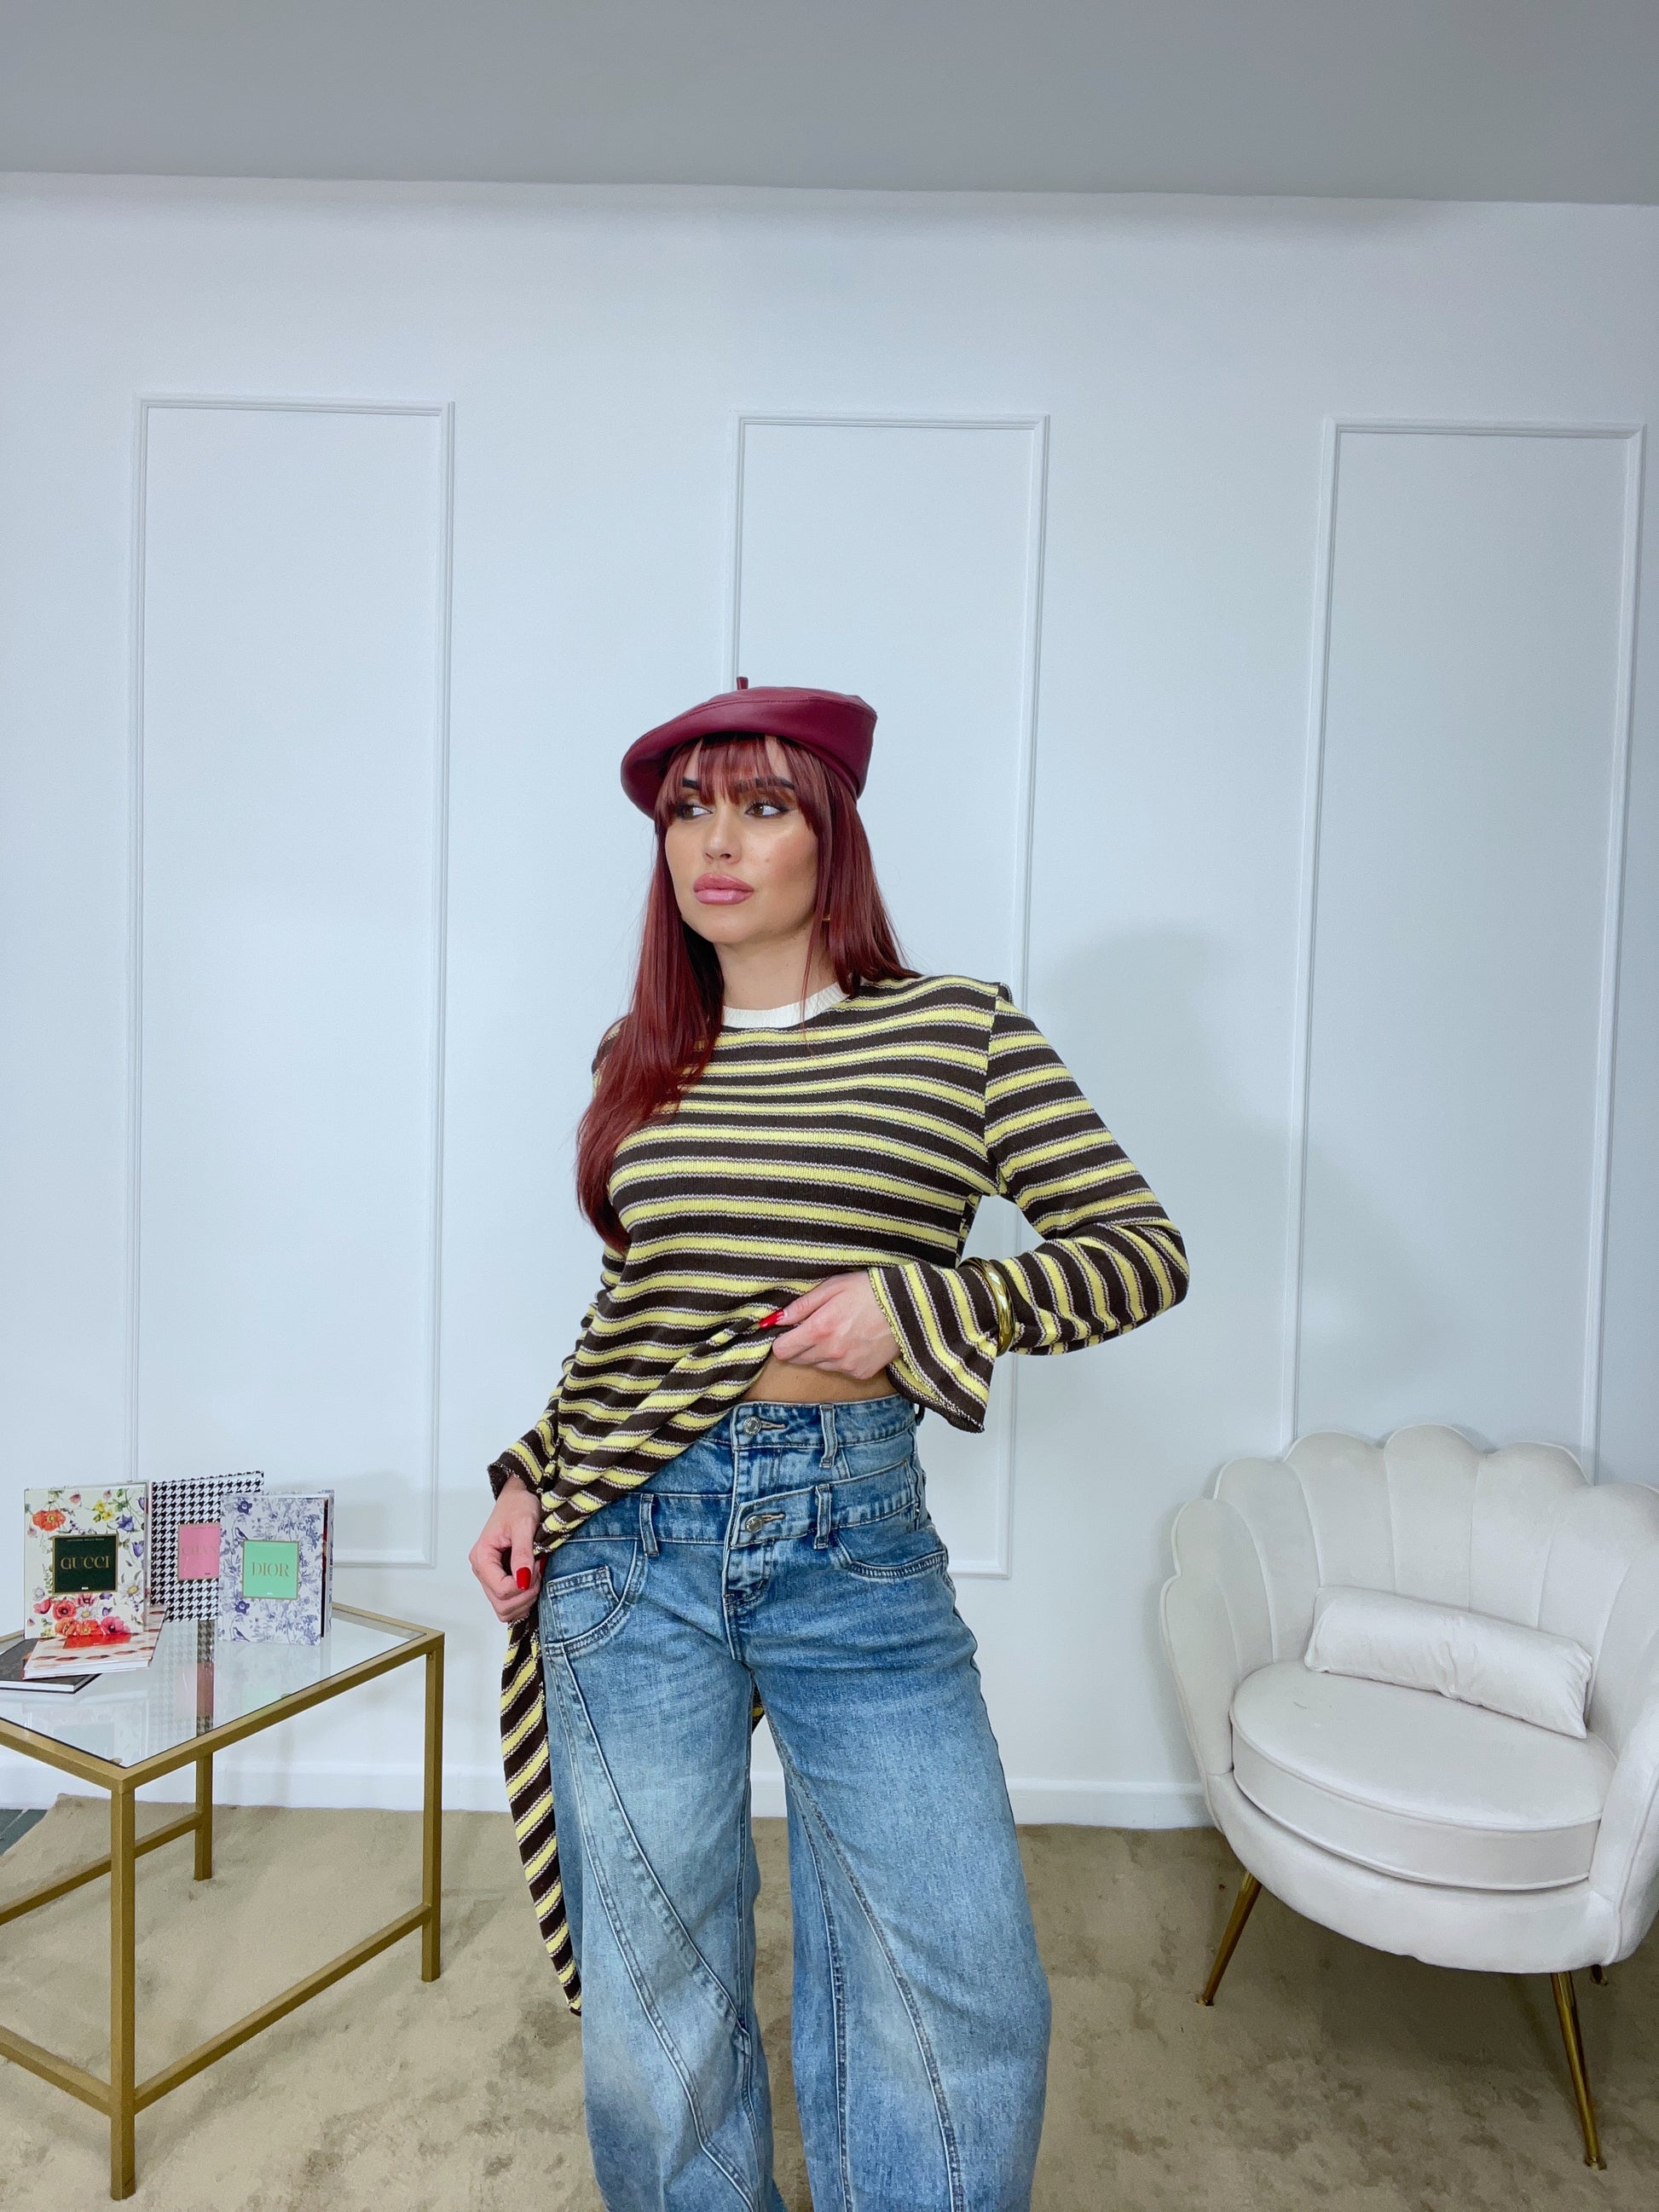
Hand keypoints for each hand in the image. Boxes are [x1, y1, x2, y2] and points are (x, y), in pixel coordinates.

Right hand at [469, 1474, 542, 1623]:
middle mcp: (482, 1570)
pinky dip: (523, 1600)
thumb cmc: (518, 1505)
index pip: (501, 1590)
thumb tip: (523, 1579)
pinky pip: (508, 1603)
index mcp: (482, 1557)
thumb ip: (523, 1553)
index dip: (525, 1585)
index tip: (536, 1566)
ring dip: (525, 1599)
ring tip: (535, 1575)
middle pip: (502, 1605)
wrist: (519, 1496)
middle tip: (538, 1572)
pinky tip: (532, 1582)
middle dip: (525, 1594)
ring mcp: (490, 1577)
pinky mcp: (500, 1579)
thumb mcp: (524, 1524)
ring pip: (504, 1609)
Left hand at [764, 1271, 899, 1379]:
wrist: (907, 1307)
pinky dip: (840, 1359)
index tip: (789, 1331)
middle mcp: (831, 1352)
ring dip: (820, 1352)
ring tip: (839, 1332)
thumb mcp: (832, 1287)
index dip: (782, 1340)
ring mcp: (846, 1366)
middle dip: (799, 1345)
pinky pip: (839, 1370)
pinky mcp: (861, 1373)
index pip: (782, 1350)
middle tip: (816, 1328)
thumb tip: (776, 1319)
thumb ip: (802, 1305)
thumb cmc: (869, 1291)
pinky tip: (853, 1341)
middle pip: (797, 1360)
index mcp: (819, 1329)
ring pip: (818, 1365)